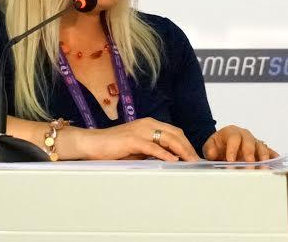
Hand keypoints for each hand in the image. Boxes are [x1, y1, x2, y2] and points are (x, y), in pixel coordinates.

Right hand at [64, 118, 199, 161]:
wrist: (91, 143)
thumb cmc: (113, 148)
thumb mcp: (137, 149)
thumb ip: (152, 151)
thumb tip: (170, 159)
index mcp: (150, 124)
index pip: (175, 132)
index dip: (186, 144)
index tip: (194, 156)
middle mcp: (148, 124)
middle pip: (175, 134)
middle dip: (188, 148)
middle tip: (196, 161)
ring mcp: (140, 130)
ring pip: (168, 139)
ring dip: (181, 151)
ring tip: (190, 162)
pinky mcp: (132, 139)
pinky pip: (153, 147)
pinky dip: (164, 154)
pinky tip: (173, 161)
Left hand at [203, 125, 278, 161]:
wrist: (223, 144)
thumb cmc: (217, 145)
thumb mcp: (209, 146)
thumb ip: (210, 150)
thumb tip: (213, 154)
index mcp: (232, 132)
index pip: (234, 139)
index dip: (232, 150)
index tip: (231, 162)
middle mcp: (245, 135)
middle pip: (250, 143)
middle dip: (250, 155)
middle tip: (249, 166)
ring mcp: (254, 142)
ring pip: (261, 147)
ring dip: (263, 158)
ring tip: (263, 169)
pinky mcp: (260, 149)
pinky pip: (269, 152)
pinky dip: (273, 157)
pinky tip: (276, 164)